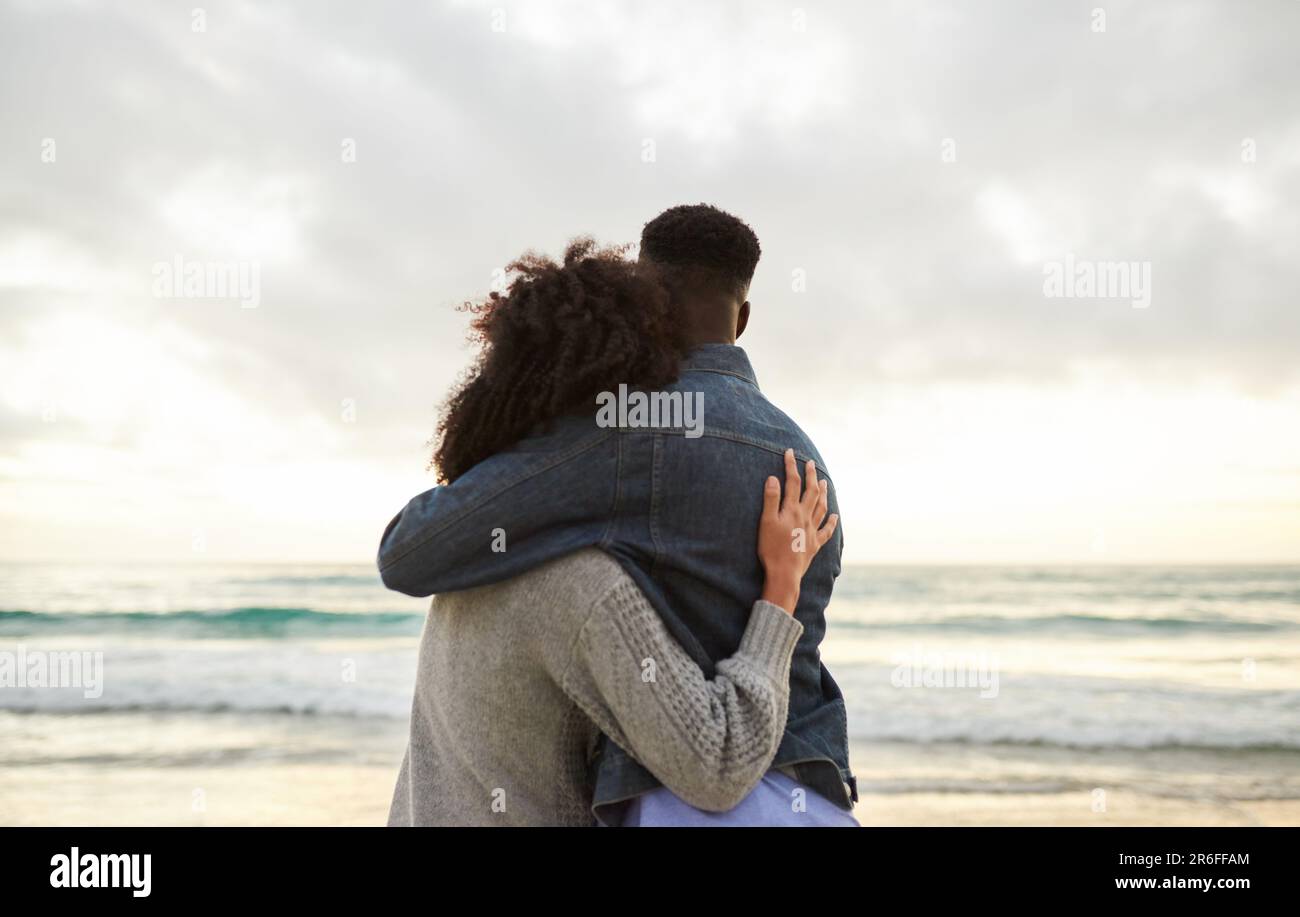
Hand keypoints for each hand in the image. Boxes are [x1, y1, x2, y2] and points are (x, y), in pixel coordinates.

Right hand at [756, 448, 838, 613]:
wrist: (784, 573)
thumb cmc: (771, 548)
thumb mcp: (766, 522)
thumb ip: (770, 499)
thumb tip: (773, 478)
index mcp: (792, 510)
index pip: (792, 483)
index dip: (791, 466)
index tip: (790, 452)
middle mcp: (805, 517)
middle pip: (811, 492)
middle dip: (810, 475)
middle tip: (810, 463)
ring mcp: (811, 530)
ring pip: (821, 507)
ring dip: (822, 493)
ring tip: (824, 482)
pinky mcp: (814, 544)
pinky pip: (826, 530)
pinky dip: (831, 521)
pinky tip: (834, 515)